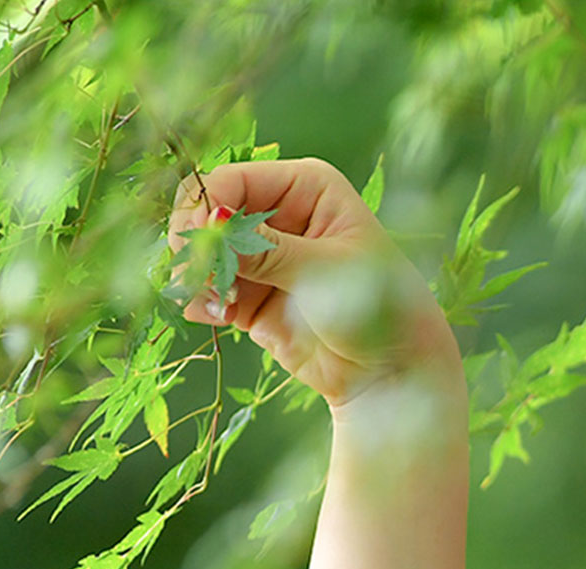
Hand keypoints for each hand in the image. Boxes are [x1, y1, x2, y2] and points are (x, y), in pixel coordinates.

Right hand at [167, 159, 462, 409]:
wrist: (390, 370)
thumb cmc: (379, 308)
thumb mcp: (324, 272)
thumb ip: (267, 251)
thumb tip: (212, 226)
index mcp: (306, 188)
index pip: (234, 181)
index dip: (207, 207)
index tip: (201, 240)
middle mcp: (279, 215)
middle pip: (207, 212)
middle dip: (196, 242)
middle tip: (197, 276)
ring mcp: (261, 257)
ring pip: (202, 253)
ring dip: (195, 276)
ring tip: (215, 303)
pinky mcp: (249, 297)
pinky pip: (207, 290)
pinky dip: (200, 301)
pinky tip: (213, 316)